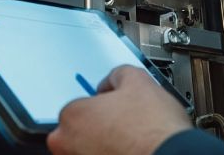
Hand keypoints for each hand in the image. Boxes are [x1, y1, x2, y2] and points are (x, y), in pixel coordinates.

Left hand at [47, 66, 192, 154]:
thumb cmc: (154, 131)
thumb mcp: (138, 81)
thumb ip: (116, 75)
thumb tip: (114, 81)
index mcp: (72, 117)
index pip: (78, 105)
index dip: (99, 103)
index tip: (113, 106)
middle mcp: (68, 147)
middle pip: (78, 131)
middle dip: (98, 126)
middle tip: (123, 123)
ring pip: (89, 149)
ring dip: (104, 144)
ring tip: (132, 140)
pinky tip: (133, 152)